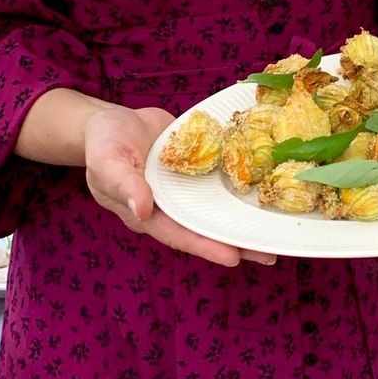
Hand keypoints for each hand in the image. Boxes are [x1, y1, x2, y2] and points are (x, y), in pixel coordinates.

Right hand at [83, 104, 275, 268]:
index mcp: (147, 213)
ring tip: (275, 231)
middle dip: (235, 241)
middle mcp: (170, 206)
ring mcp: (184, 189)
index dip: (206, 246)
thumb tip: (143, 209)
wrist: (111, 121)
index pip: (180, 234)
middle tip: (269, 253)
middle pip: (205, 228)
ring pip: (216, 208)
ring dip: (242, 218)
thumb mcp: (107, 160)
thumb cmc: (102, 143)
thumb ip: (124, 184)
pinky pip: (216, 180)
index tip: (233, 257)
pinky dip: (237, 185)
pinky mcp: (195, 169)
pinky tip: (263, 187)